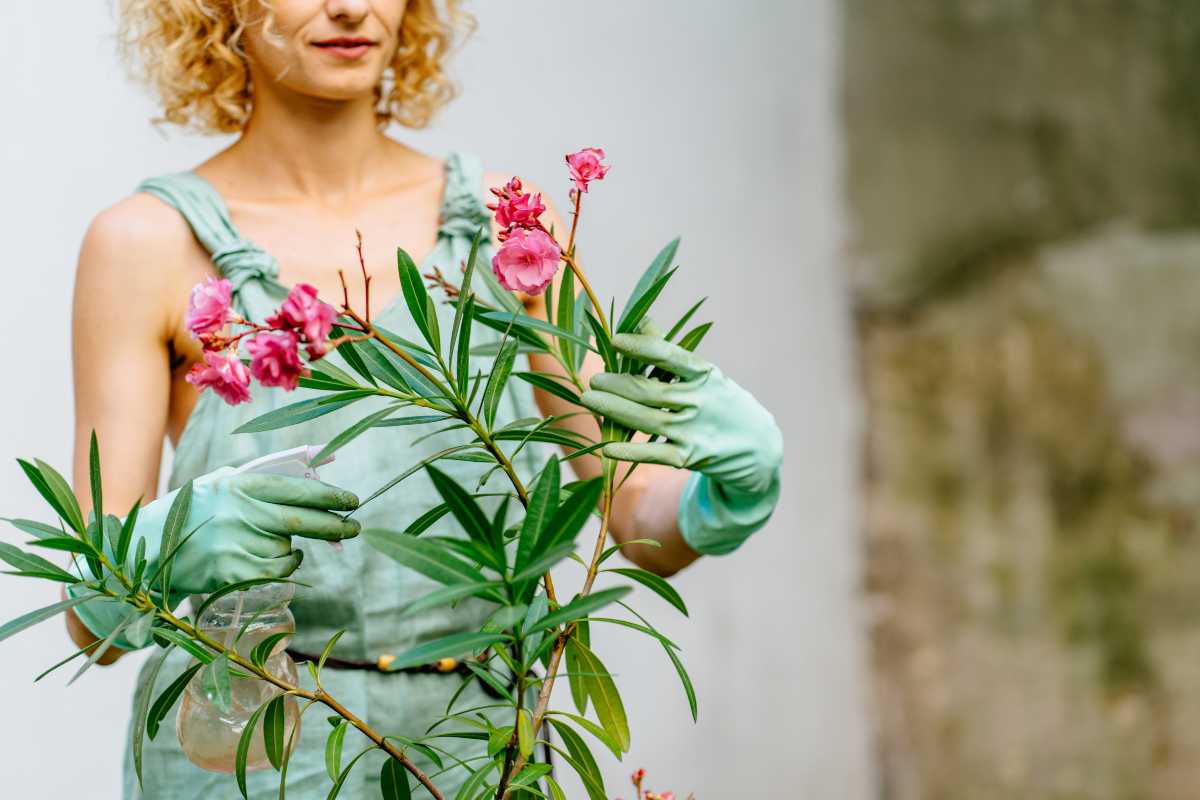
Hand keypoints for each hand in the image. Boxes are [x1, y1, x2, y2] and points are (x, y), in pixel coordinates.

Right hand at [155, 467, 360, 596]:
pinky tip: (276, 559)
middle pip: (301, 519)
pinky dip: (285, 566)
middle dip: (334, 524)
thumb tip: (310, 482)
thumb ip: (259, 482)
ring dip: (292, 548)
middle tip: (354, 526)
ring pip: (288, 549)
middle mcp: (238, 513)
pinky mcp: (231, 573)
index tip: (351, 500)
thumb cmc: (188, 514)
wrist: (145, 551)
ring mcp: (235, 545)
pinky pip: (277, 571)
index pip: (295, 488)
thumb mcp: (218, 485)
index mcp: (237, 485)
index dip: (328, 495)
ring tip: (270, 543)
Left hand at [580, 333, 782, 495]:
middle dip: (616, 383)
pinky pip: (653, 454)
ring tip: (589, 398)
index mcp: (706, 374)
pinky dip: (629, 450)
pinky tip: (607, 445)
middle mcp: (700, 401)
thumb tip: (641, 321)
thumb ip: (671, 352)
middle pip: (648, 390)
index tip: (615, 340)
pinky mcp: (691, 458)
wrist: (761, 450)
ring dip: (613, 409)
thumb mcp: (707, 376)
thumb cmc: (724, 404)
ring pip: (645, 419)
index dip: (640, 347)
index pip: (669, 355)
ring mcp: (695, 431)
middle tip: (594, 379)